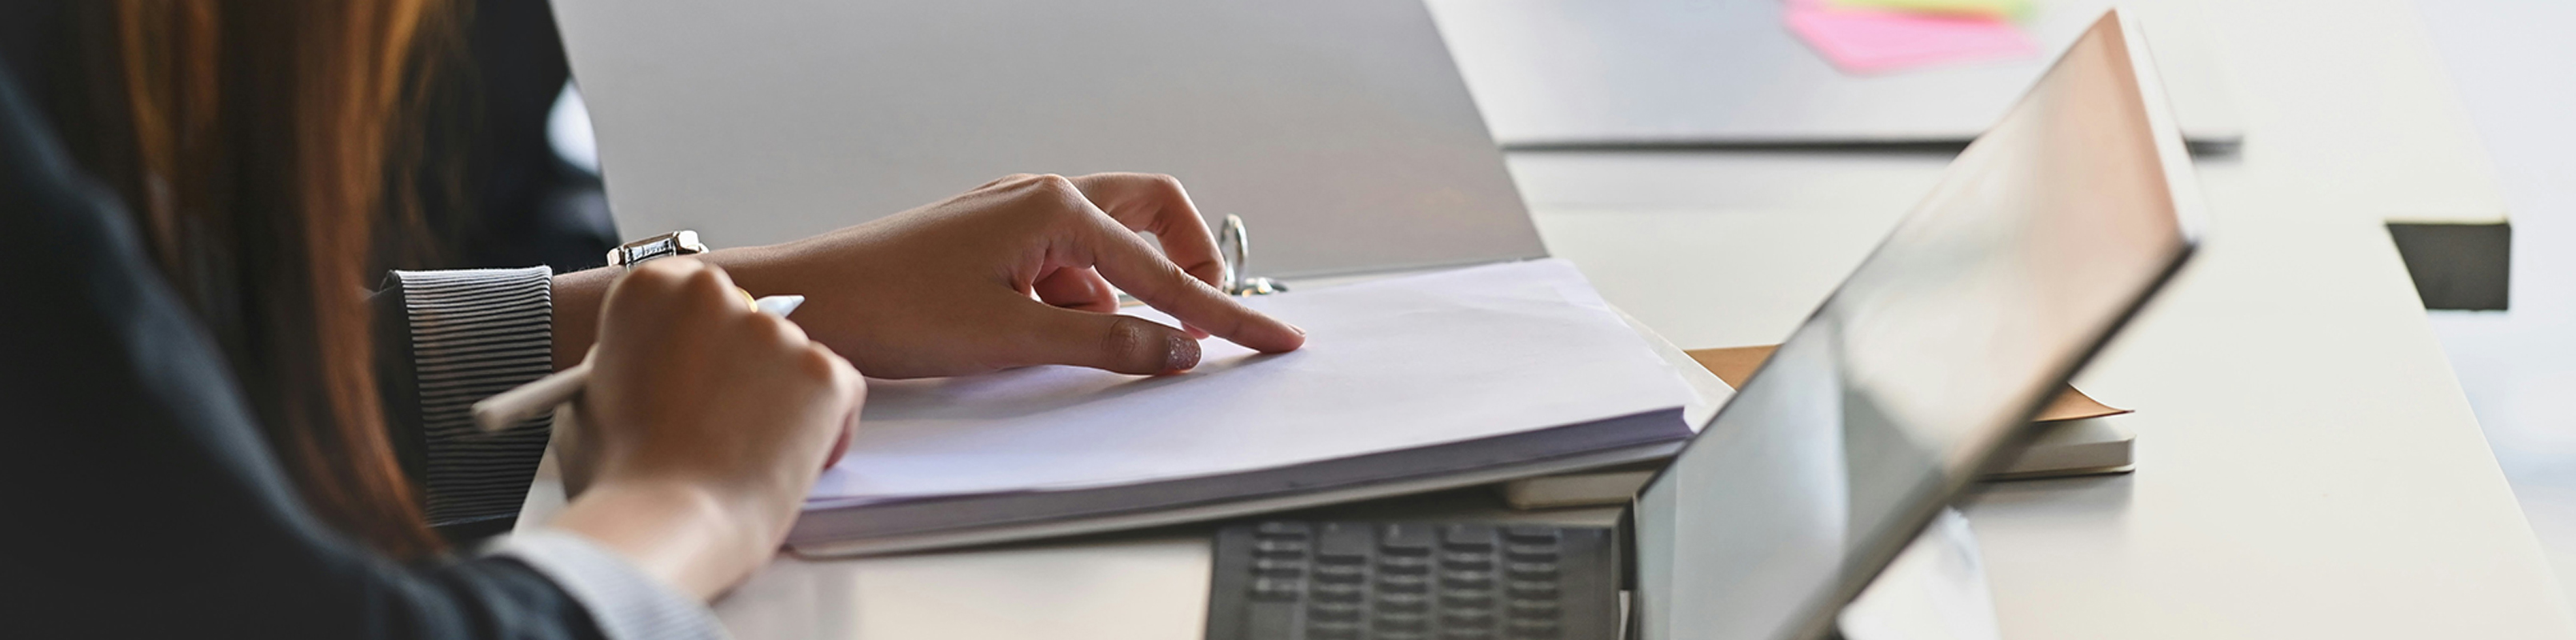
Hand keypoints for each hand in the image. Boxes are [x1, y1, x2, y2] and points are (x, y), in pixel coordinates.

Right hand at [548, 258, 863, 599]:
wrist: (668, 519)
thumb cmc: (622, 472)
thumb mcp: (592, 394)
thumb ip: (630, 358)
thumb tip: (653, 359)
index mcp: (651, 288)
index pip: (687, 287)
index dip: (695, 334)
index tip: (694, 361)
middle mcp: (716, 294)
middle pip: (742, 319)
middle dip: (738, 363)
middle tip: (719, 416)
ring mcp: (775, 331)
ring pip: (789, 357)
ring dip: (779, 394)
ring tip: (747, 450)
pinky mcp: (823, 371)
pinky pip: (840, 389)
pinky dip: (827, 422)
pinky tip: (792, 455)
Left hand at [557, 172, 1305, 377]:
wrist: (812, 302)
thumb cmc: (891, 304)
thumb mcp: (1010, 338)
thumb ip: (1104, 344)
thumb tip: (1177, 349)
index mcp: (1056, 205)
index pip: (1166, 267)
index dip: (1225, 311)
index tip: (1272, 337)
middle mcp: (1044, 196)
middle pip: (1156, 217)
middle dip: (1186, 269)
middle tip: (1199, 325)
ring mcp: (1021, 216)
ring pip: (1111, 249)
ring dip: (1121, 297)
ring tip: (1085, 344)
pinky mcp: (1001, 242)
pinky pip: (1069, 269)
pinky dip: (1078, 305)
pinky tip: (1043, 338)